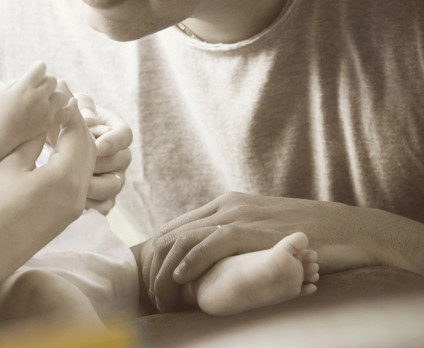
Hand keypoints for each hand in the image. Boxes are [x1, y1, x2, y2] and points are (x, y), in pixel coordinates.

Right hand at [0, 62, 69, 146]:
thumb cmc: (2, 110)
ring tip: (48, 98)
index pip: (41, 68)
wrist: (2, 135)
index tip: (36, 72)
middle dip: (46, 81)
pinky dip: (71, 107)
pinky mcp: (50, 122)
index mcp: (24, 87)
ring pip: (61, 95)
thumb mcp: (6, 89)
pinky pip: (68, 113)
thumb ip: (23, 79)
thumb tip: (38, 76)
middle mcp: (36, 97)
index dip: (39, 67)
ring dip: (55, 94)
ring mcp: (45, 111)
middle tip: (40, 88)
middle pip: (52, 80)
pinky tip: (71, 102)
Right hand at [0, 97, 95, 270]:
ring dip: (76, 141)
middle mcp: (78, 192)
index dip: (69, 109)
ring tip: (58, 124)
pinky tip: (55, 151)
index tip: (59, 91)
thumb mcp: (10, 166)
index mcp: (66, 177)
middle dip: (77, 123)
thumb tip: (44, 121)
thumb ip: (32, 141)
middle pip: (88, 148)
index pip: (78, 132)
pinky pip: (79, 180)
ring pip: (86, 165)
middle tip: (62, 103)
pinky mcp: (67, 216)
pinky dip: (72, 160)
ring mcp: (74, 207)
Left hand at [74, 94, 131, 213]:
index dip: (114, 141)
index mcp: (114, 131)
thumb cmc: (63, 121)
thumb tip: (90, 118)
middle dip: (100, 163)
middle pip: (122, 161)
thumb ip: (81, 107)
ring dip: (95, 185)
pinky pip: (106, 205)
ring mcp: (113, 177)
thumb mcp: (70, 109)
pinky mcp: (103, 197)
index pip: (125, 136)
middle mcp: (119, 155)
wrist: (52, 144)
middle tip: (78, 166)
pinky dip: (92, 205)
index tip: (98, 146)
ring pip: (115, 186)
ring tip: (74, 184)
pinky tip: (74, 200)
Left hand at [138, 192, 391, 311]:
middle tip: (151, 295)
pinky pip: (210, 243)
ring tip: (160, 295)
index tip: (152, 281)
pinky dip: (190, 261)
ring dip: (166, 270)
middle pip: (174, 232)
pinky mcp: (251, 228)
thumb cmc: (309, 238)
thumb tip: (222, 264)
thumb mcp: (265, 234)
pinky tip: (180, 278)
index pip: (178, 227)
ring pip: (185, 238)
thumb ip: (241, 241)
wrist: (349, 229)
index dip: (159, 255)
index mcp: (226, 204)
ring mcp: (238, 214)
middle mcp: (226, 205)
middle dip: (155, 264)